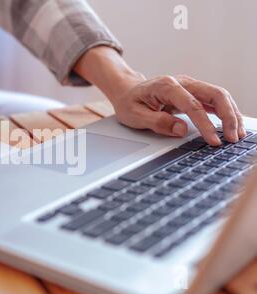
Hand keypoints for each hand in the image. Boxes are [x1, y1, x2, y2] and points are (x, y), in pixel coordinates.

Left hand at [113, 75, 245, 144]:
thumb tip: (181, 130)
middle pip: (214, 95)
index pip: (193, 105)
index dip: (205, 124)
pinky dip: (226, 112)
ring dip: (232, 115)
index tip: (213, 141)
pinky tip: (232, 126)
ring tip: (237, 135)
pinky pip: (215, 100)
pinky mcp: (194, 93)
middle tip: (232, 139)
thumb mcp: (135, 116)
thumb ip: (158, 122)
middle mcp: (183, 82)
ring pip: (219, 96)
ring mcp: (190, 86)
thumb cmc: (129, 103)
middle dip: (228, 117)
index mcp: (167, 86)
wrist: (127, 91)